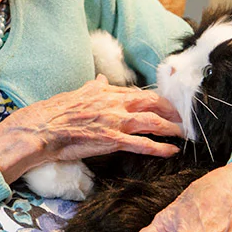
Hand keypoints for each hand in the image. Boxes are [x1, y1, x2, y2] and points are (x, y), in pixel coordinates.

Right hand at [0, 75, 182, 183]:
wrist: (42, 128)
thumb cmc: (56, 113)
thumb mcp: (77, 92)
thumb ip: (94, 87)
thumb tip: (101, 79)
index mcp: (107, 92)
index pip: (141, 93)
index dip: (160, 99)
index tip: (172, 105)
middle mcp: (115, 104)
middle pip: (154, 104)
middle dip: (174, 111)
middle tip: (188, 118)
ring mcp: (115, 122)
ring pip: (154, 122)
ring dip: (173, 128)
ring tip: (187, 134)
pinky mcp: (112, 140)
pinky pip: (142, 144)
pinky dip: (160, 147)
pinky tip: (172, 151)